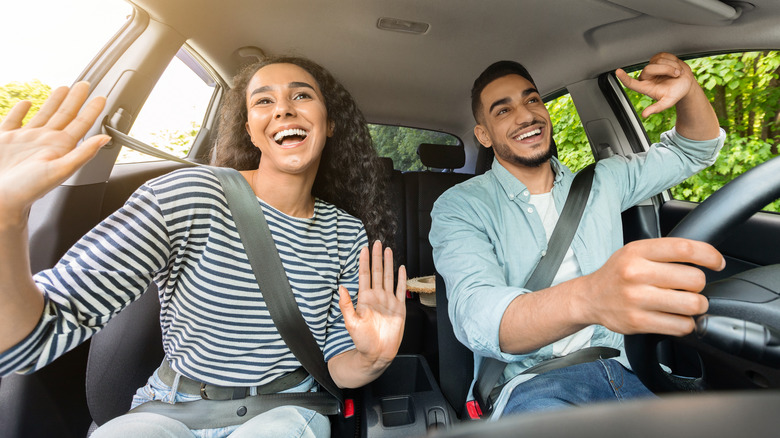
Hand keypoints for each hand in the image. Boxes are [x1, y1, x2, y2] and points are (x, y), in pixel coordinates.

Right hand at [0, 82, 108, 225]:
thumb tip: (105, 139)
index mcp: (60, 147)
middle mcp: (45, 141)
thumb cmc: (29, 189)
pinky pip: (14, 120)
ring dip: (53, 101)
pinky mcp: (5, 139)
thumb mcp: (61, 170)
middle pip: (64, 114)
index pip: (81, 124)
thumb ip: (83, 153)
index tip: (101, 97)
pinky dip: (20, 110)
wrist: (0, 198)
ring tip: (63, 89)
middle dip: (75, 99)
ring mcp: (25, 139)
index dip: (91, 110)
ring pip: (43, 114)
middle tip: (85, 84)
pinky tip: (26, 103)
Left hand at [339, 240, 405, 367]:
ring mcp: (388, 301)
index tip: (363, 249)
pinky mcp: (399, 308)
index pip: (365, 275)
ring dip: (388, 264)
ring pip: (388, 277)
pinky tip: (401, 269)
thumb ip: (346, 305)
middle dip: (377, 257)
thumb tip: (341, 288)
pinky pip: (400, 290)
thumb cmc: (363, 341)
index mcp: (365, 299)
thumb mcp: (351, 323)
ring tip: (388, 251)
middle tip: (377, 243)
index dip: (364, 261)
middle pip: (377, 272)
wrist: (378, 353)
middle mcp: (377, 297)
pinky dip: (401, 279)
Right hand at [579, 237, 724, 335]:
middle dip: (699, 285)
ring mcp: (637, 299)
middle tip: (690, 288)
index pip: (684, 249)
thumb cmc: (618, 274)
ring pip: (692, 304)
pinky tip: (675, 317)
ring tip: (686, 304)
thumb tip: (705, 257)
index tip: (717, 263)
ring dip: (696, 306)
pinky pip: (681, 326)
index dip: (709, 255)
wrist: (590, 298)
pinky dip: (685, 323)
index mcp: (637, 252)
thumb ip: (665, 251)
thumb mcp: (635, 251)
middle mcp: (636, 274)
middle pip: (694, 279)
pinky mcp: (638, 322)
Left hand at [615, 52, 697, 117]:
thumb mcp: (668, 102)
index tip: (617, 72)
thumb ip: (657, 108)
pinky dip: (673, 60)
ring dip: (672, 66)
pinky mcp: (658, 59)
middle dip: (666, 70)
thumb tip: (644, 115)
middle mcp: (646, 77)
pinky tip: (675, 66)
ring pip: (658, 61)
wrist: (686, 84)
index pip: (631, 83)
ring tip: (676, 73)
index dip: (624, 78)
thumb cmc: (676, 93)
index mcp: (645, 87)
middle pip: (649, 68)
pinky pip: (664, 55)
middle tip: (676, 75)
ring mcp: (652, 66)